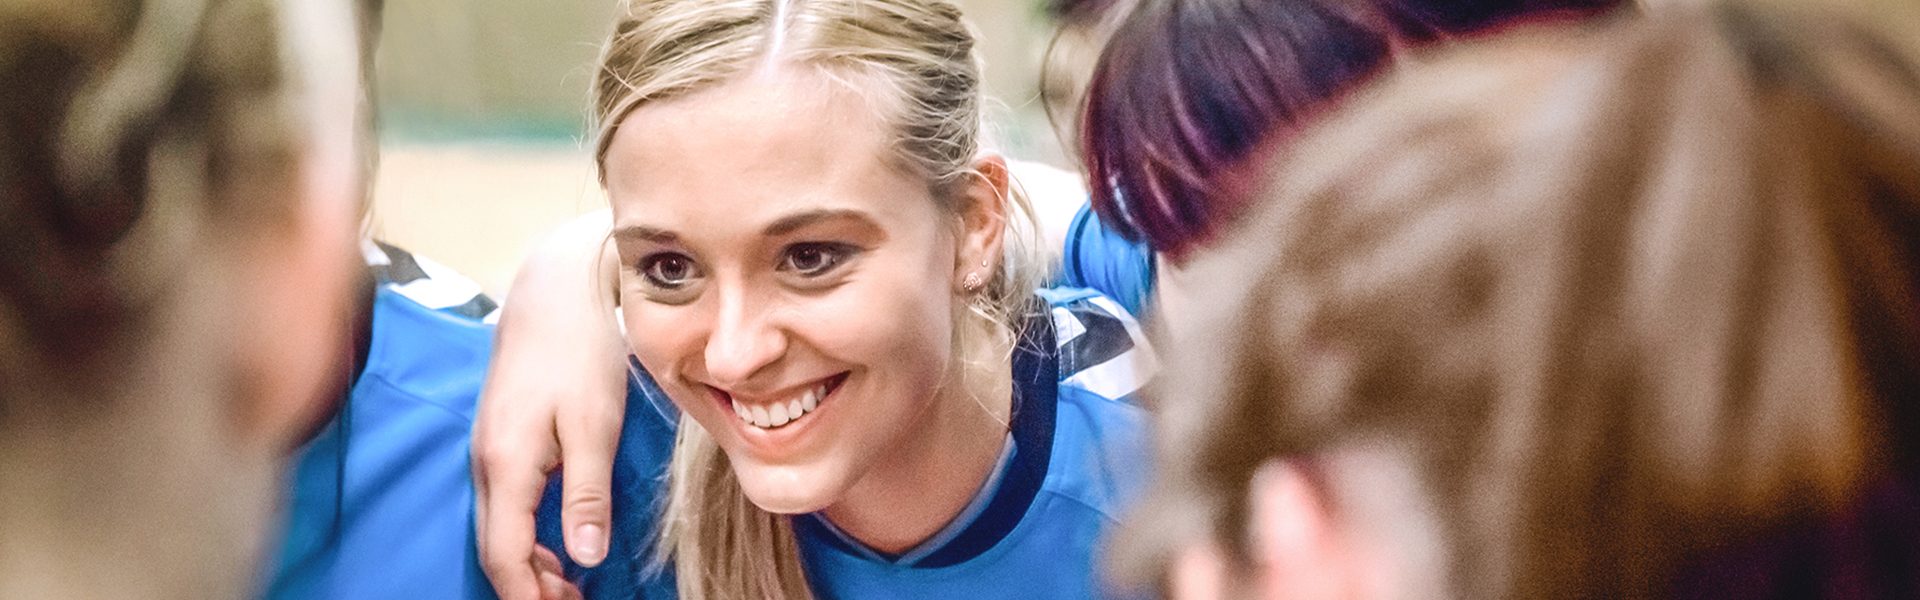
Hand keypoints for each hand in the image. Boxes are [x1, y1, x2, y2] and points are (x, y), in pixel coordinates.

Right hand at [472, 210, 629, 599]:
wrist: (556, 287)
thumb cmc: (580, 349)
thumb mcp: (595, 425)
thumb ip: (587, 492)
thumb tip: (585, 555)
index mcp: (506, 463)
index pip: (505, 553)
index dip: (528, 595)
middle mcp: (487, 461)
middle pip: (496, 547)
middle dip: (529, 586)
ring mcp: (489, 447)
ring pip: (500, 525)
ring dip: (530, 562)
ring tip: (570, 586)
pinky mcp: (501, 435)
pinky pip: (505, 501)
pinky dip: (528, 531)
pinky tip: (559, 536)